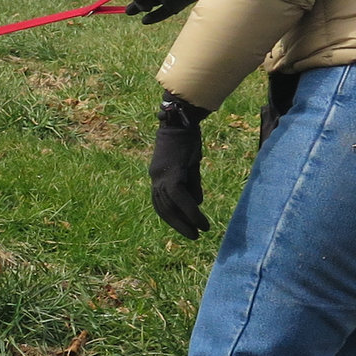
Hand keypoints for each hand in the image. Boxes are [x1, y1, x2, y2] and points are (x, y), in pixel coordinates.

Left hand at [150, 93, 209, 239]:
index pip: (160, 202)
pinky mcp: (172, 172)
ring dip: (184, 221)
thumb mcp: (189, 164)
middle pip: (163, 207)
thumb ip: (191, 183)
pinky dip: (190, 211)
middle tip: (192, 236)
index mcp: (157, 175)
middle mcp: (156, 177)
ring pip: (171, 206)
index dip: (171, 216)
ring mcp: (162, 175)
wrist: (182, 119)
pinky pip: (180, 198)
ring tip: (198, 232)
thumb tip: (197, 202)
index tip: (183, 227)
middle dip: (177, 224)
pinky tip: (200, 219)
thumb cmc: (186, 139)